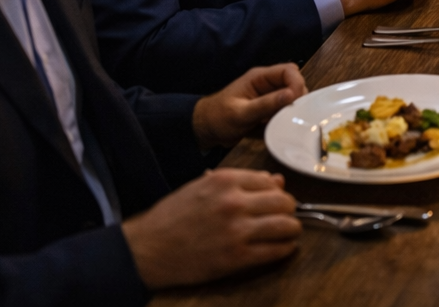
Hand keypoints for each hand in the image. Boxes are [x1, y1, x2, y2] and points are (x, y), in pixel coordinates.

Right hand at [123, 169, 299, 289]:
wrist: (147, 249)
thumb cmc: (173, 216)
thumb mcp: (203, 188)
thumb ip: (241, 182)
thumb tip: (276, 180)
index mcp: (225, 180)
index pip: (271, 180)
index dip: (276, 191)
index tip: (274, 200)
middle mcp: (235, 202)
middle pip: (285, 201)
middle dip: (288, 209)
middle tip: (283, 217)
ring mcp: (237, 231)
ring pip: (287, 225)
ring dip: (291, 229)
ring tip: (286, 233)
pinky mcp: (237, 258)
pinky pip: (277, 251)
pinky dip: (285, 249)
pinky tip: (281, 248)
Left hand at [192, 64, 306, 151]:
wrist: (205, 130)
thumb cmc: (218, 118)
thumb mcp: (241, 113)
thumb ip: (266, 104)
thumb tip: (291, 95)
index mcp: (259, 77)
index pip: (288, 71)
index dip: (297, 83)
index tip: (296, 101)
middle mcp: (266, 84)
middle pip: (294, 81)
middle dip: (298, 95)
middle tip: (295, 112)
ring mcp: (268, 96)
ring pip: (292, 95)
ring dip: (294, 106)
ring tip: (289, 120)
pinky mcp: (269, 108)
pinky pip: (285, 107)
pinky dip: (288, 114)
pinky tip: (283, 124)